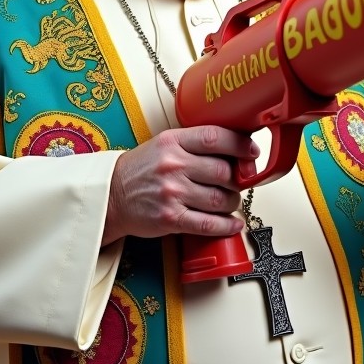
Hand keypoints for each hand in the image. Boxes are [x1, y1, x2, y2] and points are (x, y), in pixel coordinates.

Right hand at [101, 126, 258, 245]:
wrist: (110, 195)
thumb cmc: (141, 169)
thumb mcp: (164, 144)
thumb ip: (195, 144)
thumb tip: (235, 150)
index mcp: (172, 142)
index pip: (215, 138)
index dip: (240, 145)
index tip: (252, 151)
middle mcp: (173, 165)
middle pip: (223, 171)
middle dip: (238, 179)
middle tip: (240, 181)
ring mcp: (172, 193)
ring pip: (220, 199)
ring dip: (232, 202)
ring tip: (229, 200)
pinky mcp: (170, 218)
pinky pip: (208, 224)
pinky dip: (226, 225)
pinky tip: (233, 223)